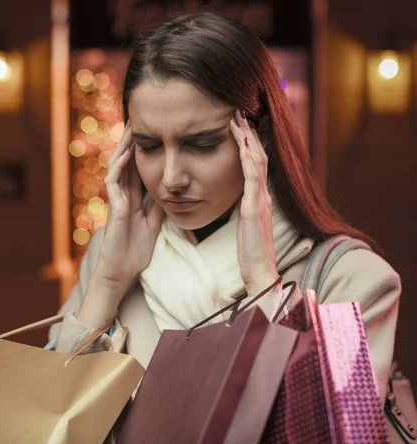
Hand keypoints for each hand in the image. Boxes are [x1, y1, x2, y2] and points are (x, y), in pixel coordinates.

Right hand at [78, 122, 164, 325]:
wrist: (122, 271)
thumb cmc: (135, 250)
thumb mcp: (154, 223)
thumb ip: (159, 206)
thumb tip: (173, 191)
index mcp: (133, 197)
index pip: (138, 167)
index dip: (144, 150)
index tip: (154, 132)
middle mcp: (123, 195)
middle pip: (126, 161)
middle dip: (133, 142)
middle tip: (141, 120)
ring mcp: (116, 200)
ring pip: (117, 166)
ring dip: (124, 147)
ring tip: (132, 127)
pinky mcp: (113, 208)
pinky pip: (114, 182)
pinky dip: (119, 166)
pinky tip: (126, 153)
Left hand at [230, 110, 278, 297]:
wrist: (260, 272)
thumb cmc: (251, 252)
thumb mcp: (247, 225)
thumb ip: (247, 210)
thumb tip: (242, 200)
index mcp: (260, 199)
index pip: (255, 165)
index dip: (249, 144)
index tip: (239, 126)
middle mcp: (263, 195)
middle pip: (257, 156)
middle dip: (248, 133)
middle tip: (239, 112)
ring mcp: (260, 200)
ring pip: (256, 161)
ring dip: (247, 139)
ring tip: (238, 119)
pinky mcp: (254, 208)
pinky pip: (251, 177)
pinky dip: (247, 158)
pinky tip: (242, 143)